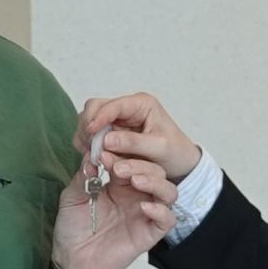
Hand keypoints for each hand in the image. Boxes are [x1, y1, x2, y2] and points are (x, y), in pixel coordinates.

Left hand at [52, 146, 177, 268]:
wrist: (72, 261)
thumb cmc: (72, 228)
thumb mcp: (73, 196)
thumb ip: (84, 176)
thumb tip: (91, 153)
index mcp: (119, 182)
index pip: (132, 159)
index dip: (122, 152)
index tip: (105, 149)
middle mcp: (136, 195)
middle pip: (154, 170)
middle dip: (138, 163)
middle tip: (117, 167)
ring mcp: (144, 214)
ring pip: (168, 191)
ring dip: (155, 181)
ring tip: (134, 180)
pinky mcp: (148, 234)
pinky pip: (167, 220)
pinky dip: (161, 210)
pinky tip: (144, 206)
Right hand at [77, 93, 205, 185]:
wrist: (181, 164)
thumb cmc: (175, 152)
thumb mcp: (158, 148)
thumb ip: (133, 142)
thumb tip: (106, 140)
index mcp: (141, 104)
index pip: (113, 104)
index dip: (99, 117)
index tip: (91, 132)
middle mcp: (127, 108)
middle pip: (95, 107)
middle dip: (89, 126)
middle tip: (89, 147)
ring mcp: (117, 120)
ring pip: (90, 120)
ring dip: (86, 137)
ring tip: (92, 156)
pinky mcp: (111, 132)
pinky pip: (91, 135)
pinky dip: (88, 145)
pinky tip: (93, 158)